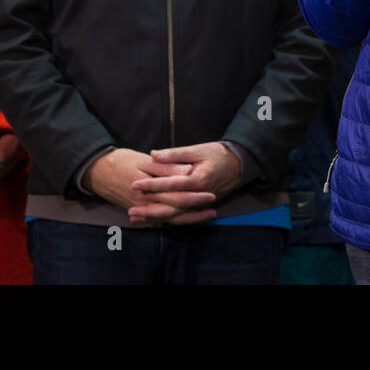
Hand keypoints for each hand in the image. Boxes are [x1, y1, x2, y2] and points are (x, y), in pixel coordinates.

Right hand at [84, 148, 213, 225]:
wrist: (96, 171)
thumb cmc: (120, 161)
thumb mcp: (142, 160)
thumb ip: (165, 167)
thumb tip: (187, 171)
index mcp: (150, 190)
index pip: (178, 196)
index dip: (195, 197)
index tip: (211, 194)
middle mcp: (147, 204)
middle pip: (175, 210)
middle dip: (195, 210)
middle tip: (213, 208)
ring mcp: (142, 209)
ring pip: (168, 218)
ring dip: (187, 218)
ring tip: (204, 216)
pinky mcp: (138, 210)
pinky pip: (158, 219)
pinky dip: (172, 220)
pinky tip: (184, 219)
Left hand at [127, 142, 244, 225]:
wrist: (239, 165)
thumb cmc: (218, 154)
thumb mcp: (198, 149)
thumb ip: (175, 154)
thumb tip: (153, 154)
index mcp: (198, 179)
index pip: (171, 185)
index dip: (152, 184)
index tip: (135, 184)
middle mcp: (199, 195)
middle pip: (172, 206)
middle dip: (150, 208)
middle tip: (131, 209)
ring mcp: (200, 203)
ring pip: (176, 215)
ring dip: (156, 217)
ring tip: (137, 218)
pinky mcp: (200, 206)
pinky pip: (182, 216)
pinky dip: (167, 219)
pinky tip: (153, 220)